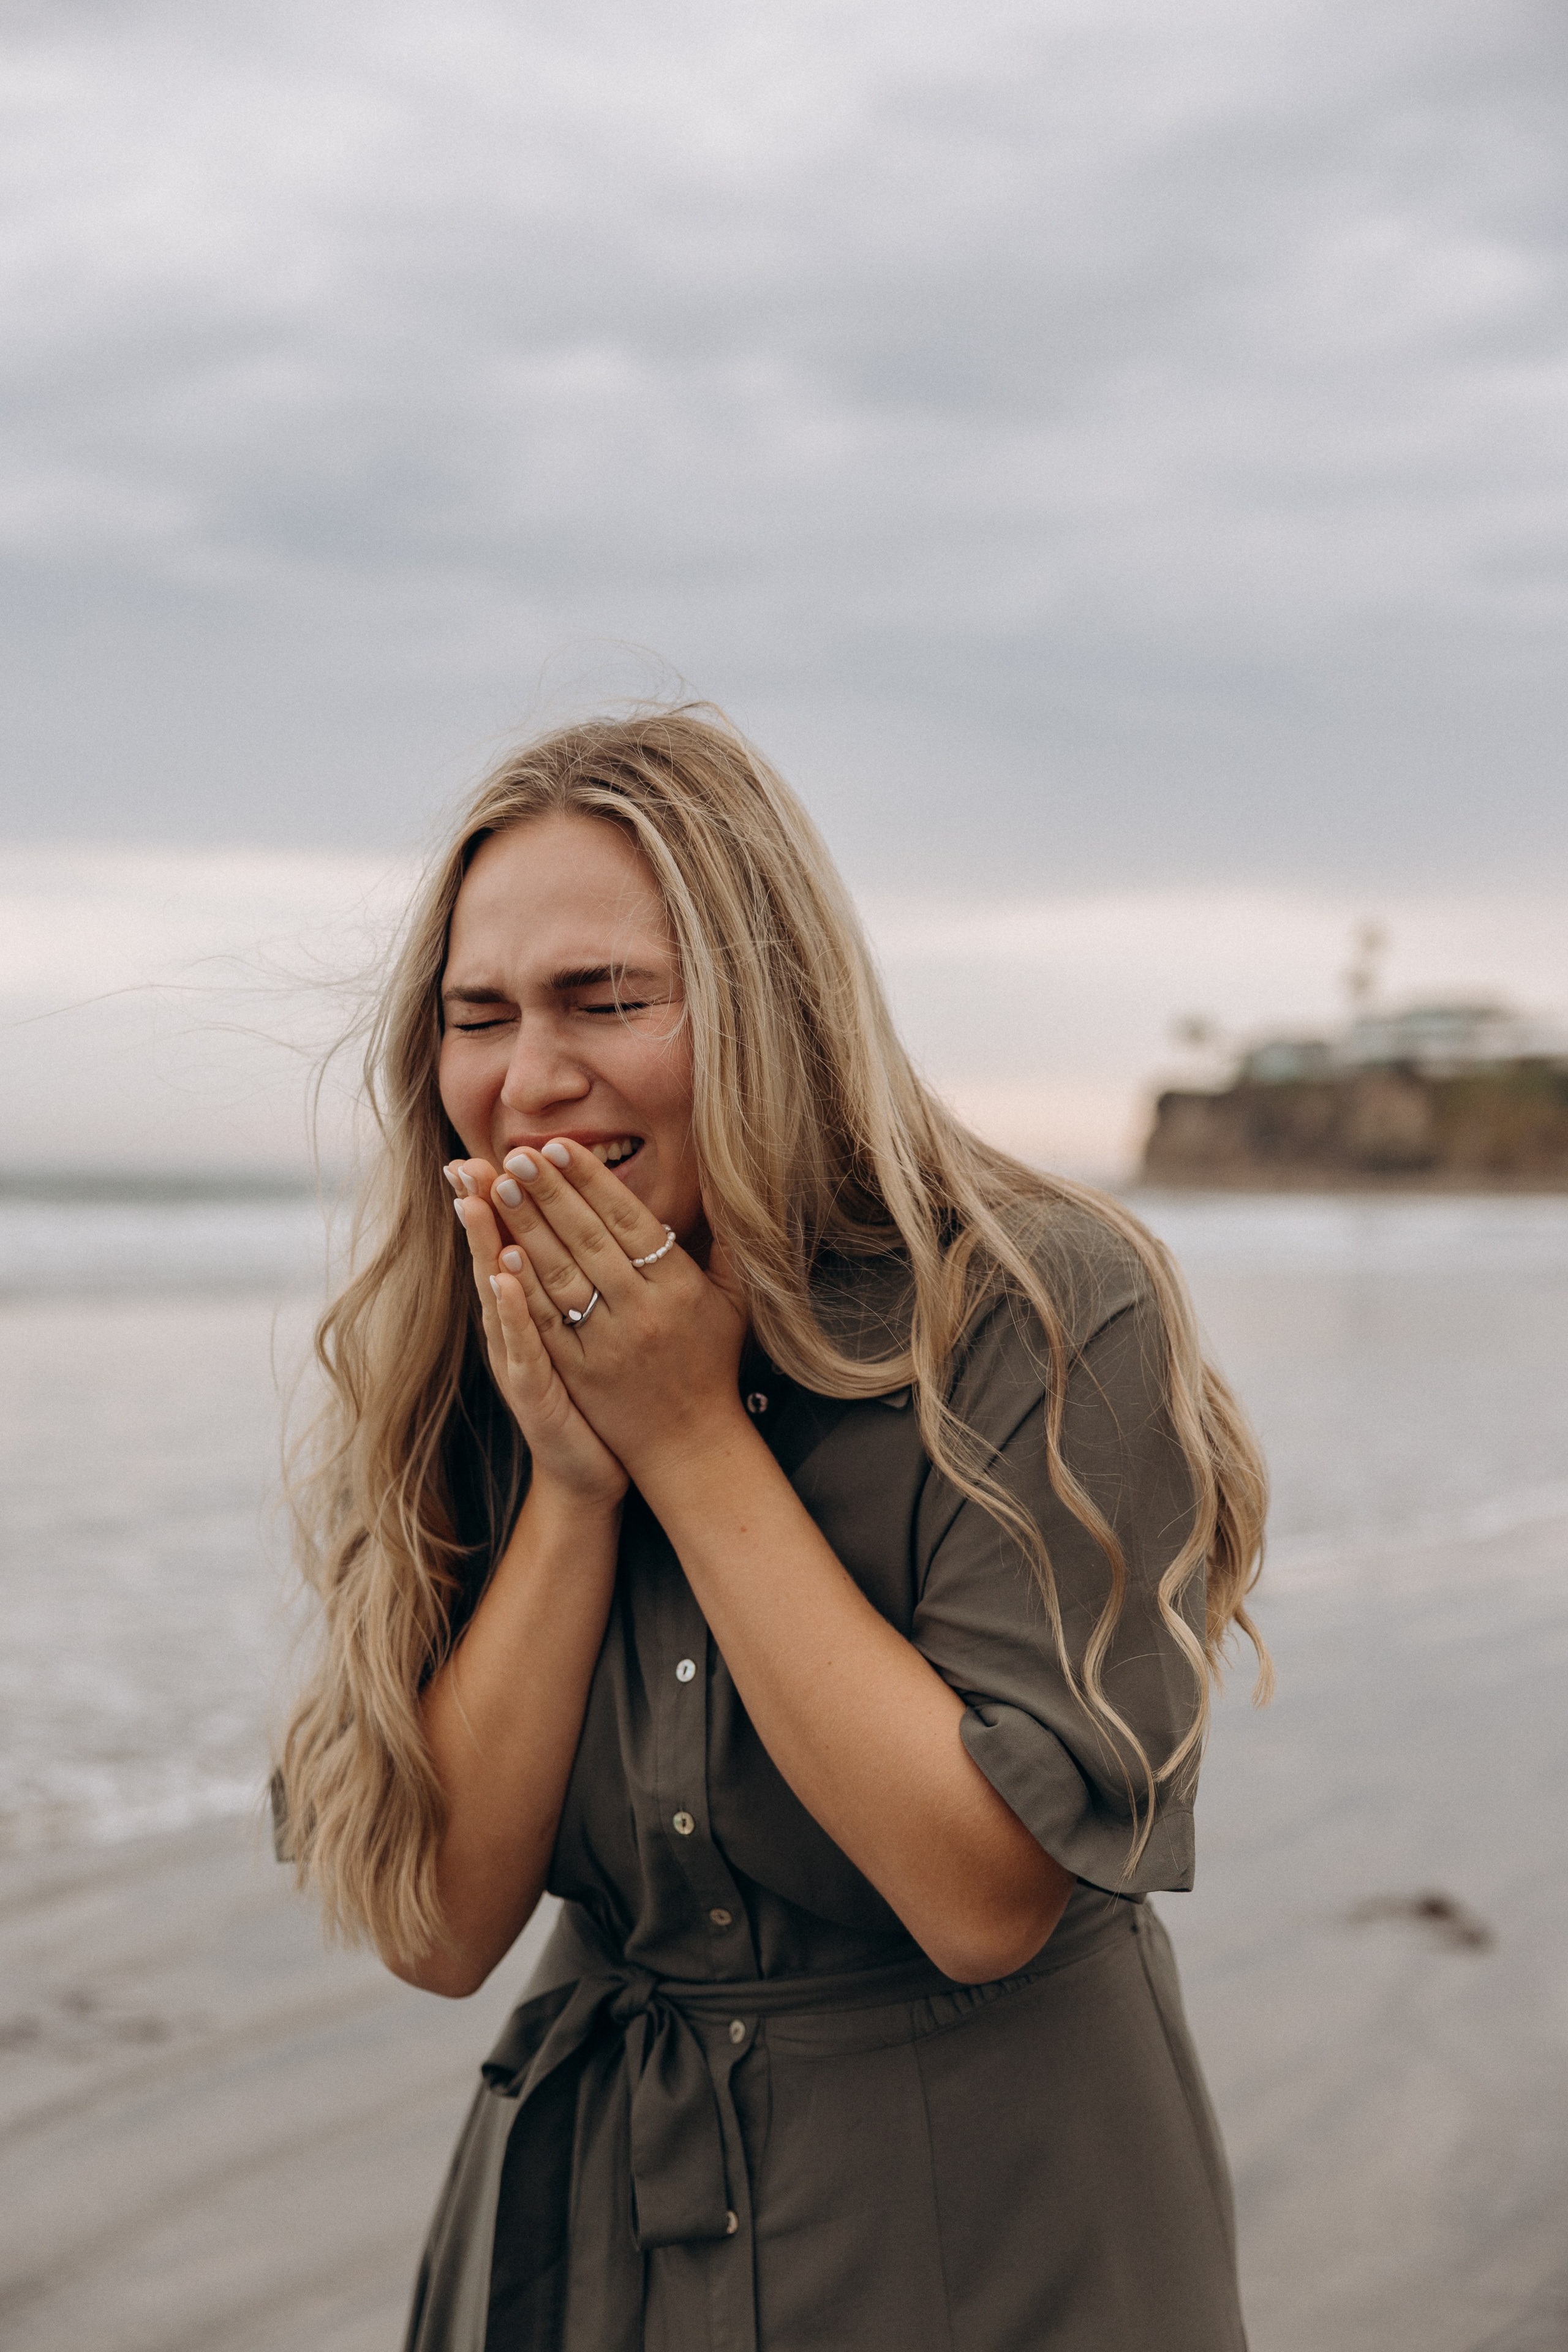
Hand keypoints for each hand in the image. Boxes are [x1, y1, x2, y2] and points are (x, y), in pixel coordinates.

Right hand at [449, 1160, 628, 1509]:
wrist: (591, 1467)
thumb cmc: (599, 1394)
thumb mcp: (590, 1330)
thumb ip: (588, 1281)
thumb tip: (598, 1228)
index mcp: (534, 1307)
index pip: (515, 1242)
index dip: (501, 1201)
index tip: (491, 1151)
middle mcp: (516, 1327)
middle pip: (495, 1256)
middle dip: (482, 1208)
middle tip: (465, 1159)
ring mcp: (518, 1357)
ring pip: (497, 1292)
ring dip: (486, 1246)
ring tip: (474, 1200)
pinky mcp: (531, 1389)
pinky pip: (519, 1342)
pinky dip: (510, 1309)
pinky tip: (504, 1277)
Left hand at [480, 1139, 748, 1485]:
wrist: (691, 1443)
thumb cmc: (711, 1361)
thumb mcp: (733, 1299)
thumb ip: (728, 1243)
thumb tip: (723, 1182)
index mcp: (678, 1287)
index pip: (629, 1221)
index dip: (592, 1181)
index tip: (559, 1146)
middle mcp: (643, 1311)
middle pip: (589, 1240)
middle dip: (550, 1193)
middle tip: (517, 1155)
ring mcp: (609, 1344)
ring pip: (562, 1275)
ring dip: (527, 1231)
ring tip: (499, 1189)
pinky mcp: (580, 1374)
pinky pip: (548, 1323)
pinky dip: (522, 1290)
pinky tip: (498, 1256)